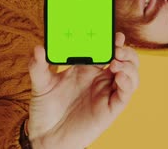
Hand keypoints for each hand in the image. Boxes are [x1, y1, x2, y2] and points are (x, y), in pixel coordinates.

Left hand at [27, 33, 139, 148]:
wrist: (45, 135)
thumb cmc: (45, 107)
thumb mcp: (40, 83)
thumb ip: (38, 66)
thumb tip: (39, 48)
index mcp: (86, 67)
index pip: (104, 49)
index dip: (111, 40)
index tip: (112, 32)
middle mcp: (99, 78)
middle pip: (123, 59)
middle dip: (125, 50)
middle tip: (117, 46)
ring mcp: (105, 92)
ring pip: (130, 75)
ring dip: (130, 65)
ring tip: (117, 61)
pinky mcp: (109, 109)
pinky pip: (125, 95)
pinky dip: (127, 83)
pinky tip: (119, 76)